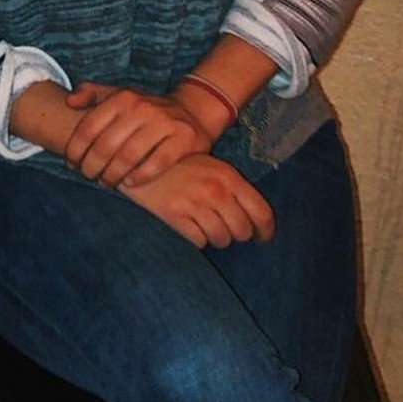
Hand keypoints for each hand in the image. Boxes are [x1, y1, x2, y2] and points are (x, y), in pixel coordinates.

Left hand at [63, 83, 211, 187]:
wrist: (191, 111)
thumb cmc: (145, 109)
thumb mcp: (118, 95)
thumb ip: (91, 93)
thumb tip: (69, 102)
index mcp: (123, 97)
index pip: (89, 127)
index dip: (75, 149)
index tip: (71, 163)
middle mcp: (142, 107)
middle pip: (106, 145)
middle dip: (91, 166)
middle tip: (88, 176)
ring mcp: (164, 122)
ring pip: (129, 156)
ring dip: (112, 175)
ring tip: (106, 182)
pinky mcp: (184, 138)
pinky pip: (157, 163)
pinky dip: (140, 176)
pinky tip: (130, 183)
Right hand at [123, 153, 274, 247]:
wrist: (137, 159)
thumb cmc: (178, 166)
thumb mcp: (210, 167)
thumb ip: (233, 188)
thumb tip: (255, 222)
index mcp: (228, 176)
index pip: (261, 213)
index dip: (265, 232)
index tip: (261, 239)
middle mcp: (215, 190)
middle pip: (241, 231)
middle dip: (234, 235)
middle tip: (224, 229)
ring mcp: (194, 203)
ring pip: (220, 240)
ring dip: (214, 238)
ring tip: (202, 225)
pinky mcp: (174, 216)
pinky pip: (198, 242)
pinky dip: (195, 239)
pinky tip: (186, 226)